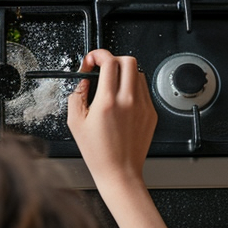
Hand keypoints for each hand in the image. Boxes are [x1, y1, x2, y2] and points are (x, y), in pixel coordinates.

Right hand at [67, 49, 156, 190]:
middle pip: (128, 61)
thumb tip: (83, 80)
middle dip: (114, 59)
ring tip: (113, 86)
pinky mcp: (151, 113)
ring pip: (138, 73)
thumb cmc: (98, 153)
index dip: (99, 54)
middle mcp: (128, 101)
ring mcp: (143, 107)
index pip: (109, 62)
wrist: (119, 173)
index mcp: (108, 102)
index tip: (93, 59)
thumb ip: (76, 96)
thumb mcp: (75, 123)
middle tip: (104, 68)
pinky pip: (144, 90)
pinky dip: (133, 88)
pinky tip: (122, 101)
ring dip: (124, 73)